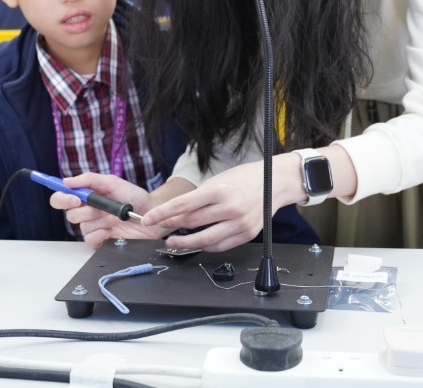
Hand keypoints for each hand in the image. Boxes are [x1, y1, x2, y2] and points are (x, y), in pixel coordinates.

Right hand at [49, 173, 166, 246]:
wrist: (152, 215)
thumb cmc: (135, 197)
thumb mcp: (113, 182)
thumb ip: (89, 179)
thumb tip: (66, 181)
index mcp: (88, 196)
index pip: (62, 197)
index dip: (62, 199)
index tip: (74, 199)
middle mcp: (88, 211)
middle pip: (70, 215)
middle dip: (87, 211)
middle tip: (102, 209)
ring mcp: (95, 226)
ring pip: (82, 227)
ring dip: (98, 222)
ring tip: (113, 218)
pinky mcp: (101, 239)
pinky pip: (89, 240)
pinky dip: (100, 235)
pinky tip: (111, 230)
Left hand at [141, 162, 270, 251]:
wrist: (275, 182)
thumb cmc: (244, 178)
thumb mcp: (218, 180)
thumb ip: (199, 197)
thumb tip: (175, 212)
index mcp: (219, 190)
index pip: (183, 205)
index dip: (162, 214)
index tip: (147, 221)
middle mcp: (230, 208)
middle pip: (191, 223)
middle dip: (171, 227)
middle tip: (158, 229)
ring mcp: (240, 223)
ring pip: (204, 240)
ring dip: (184, 242)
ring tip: (172, 242)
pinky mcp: (247, 234)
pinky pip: (220, 246)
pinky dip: (206, 245)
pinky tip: (198, 242)